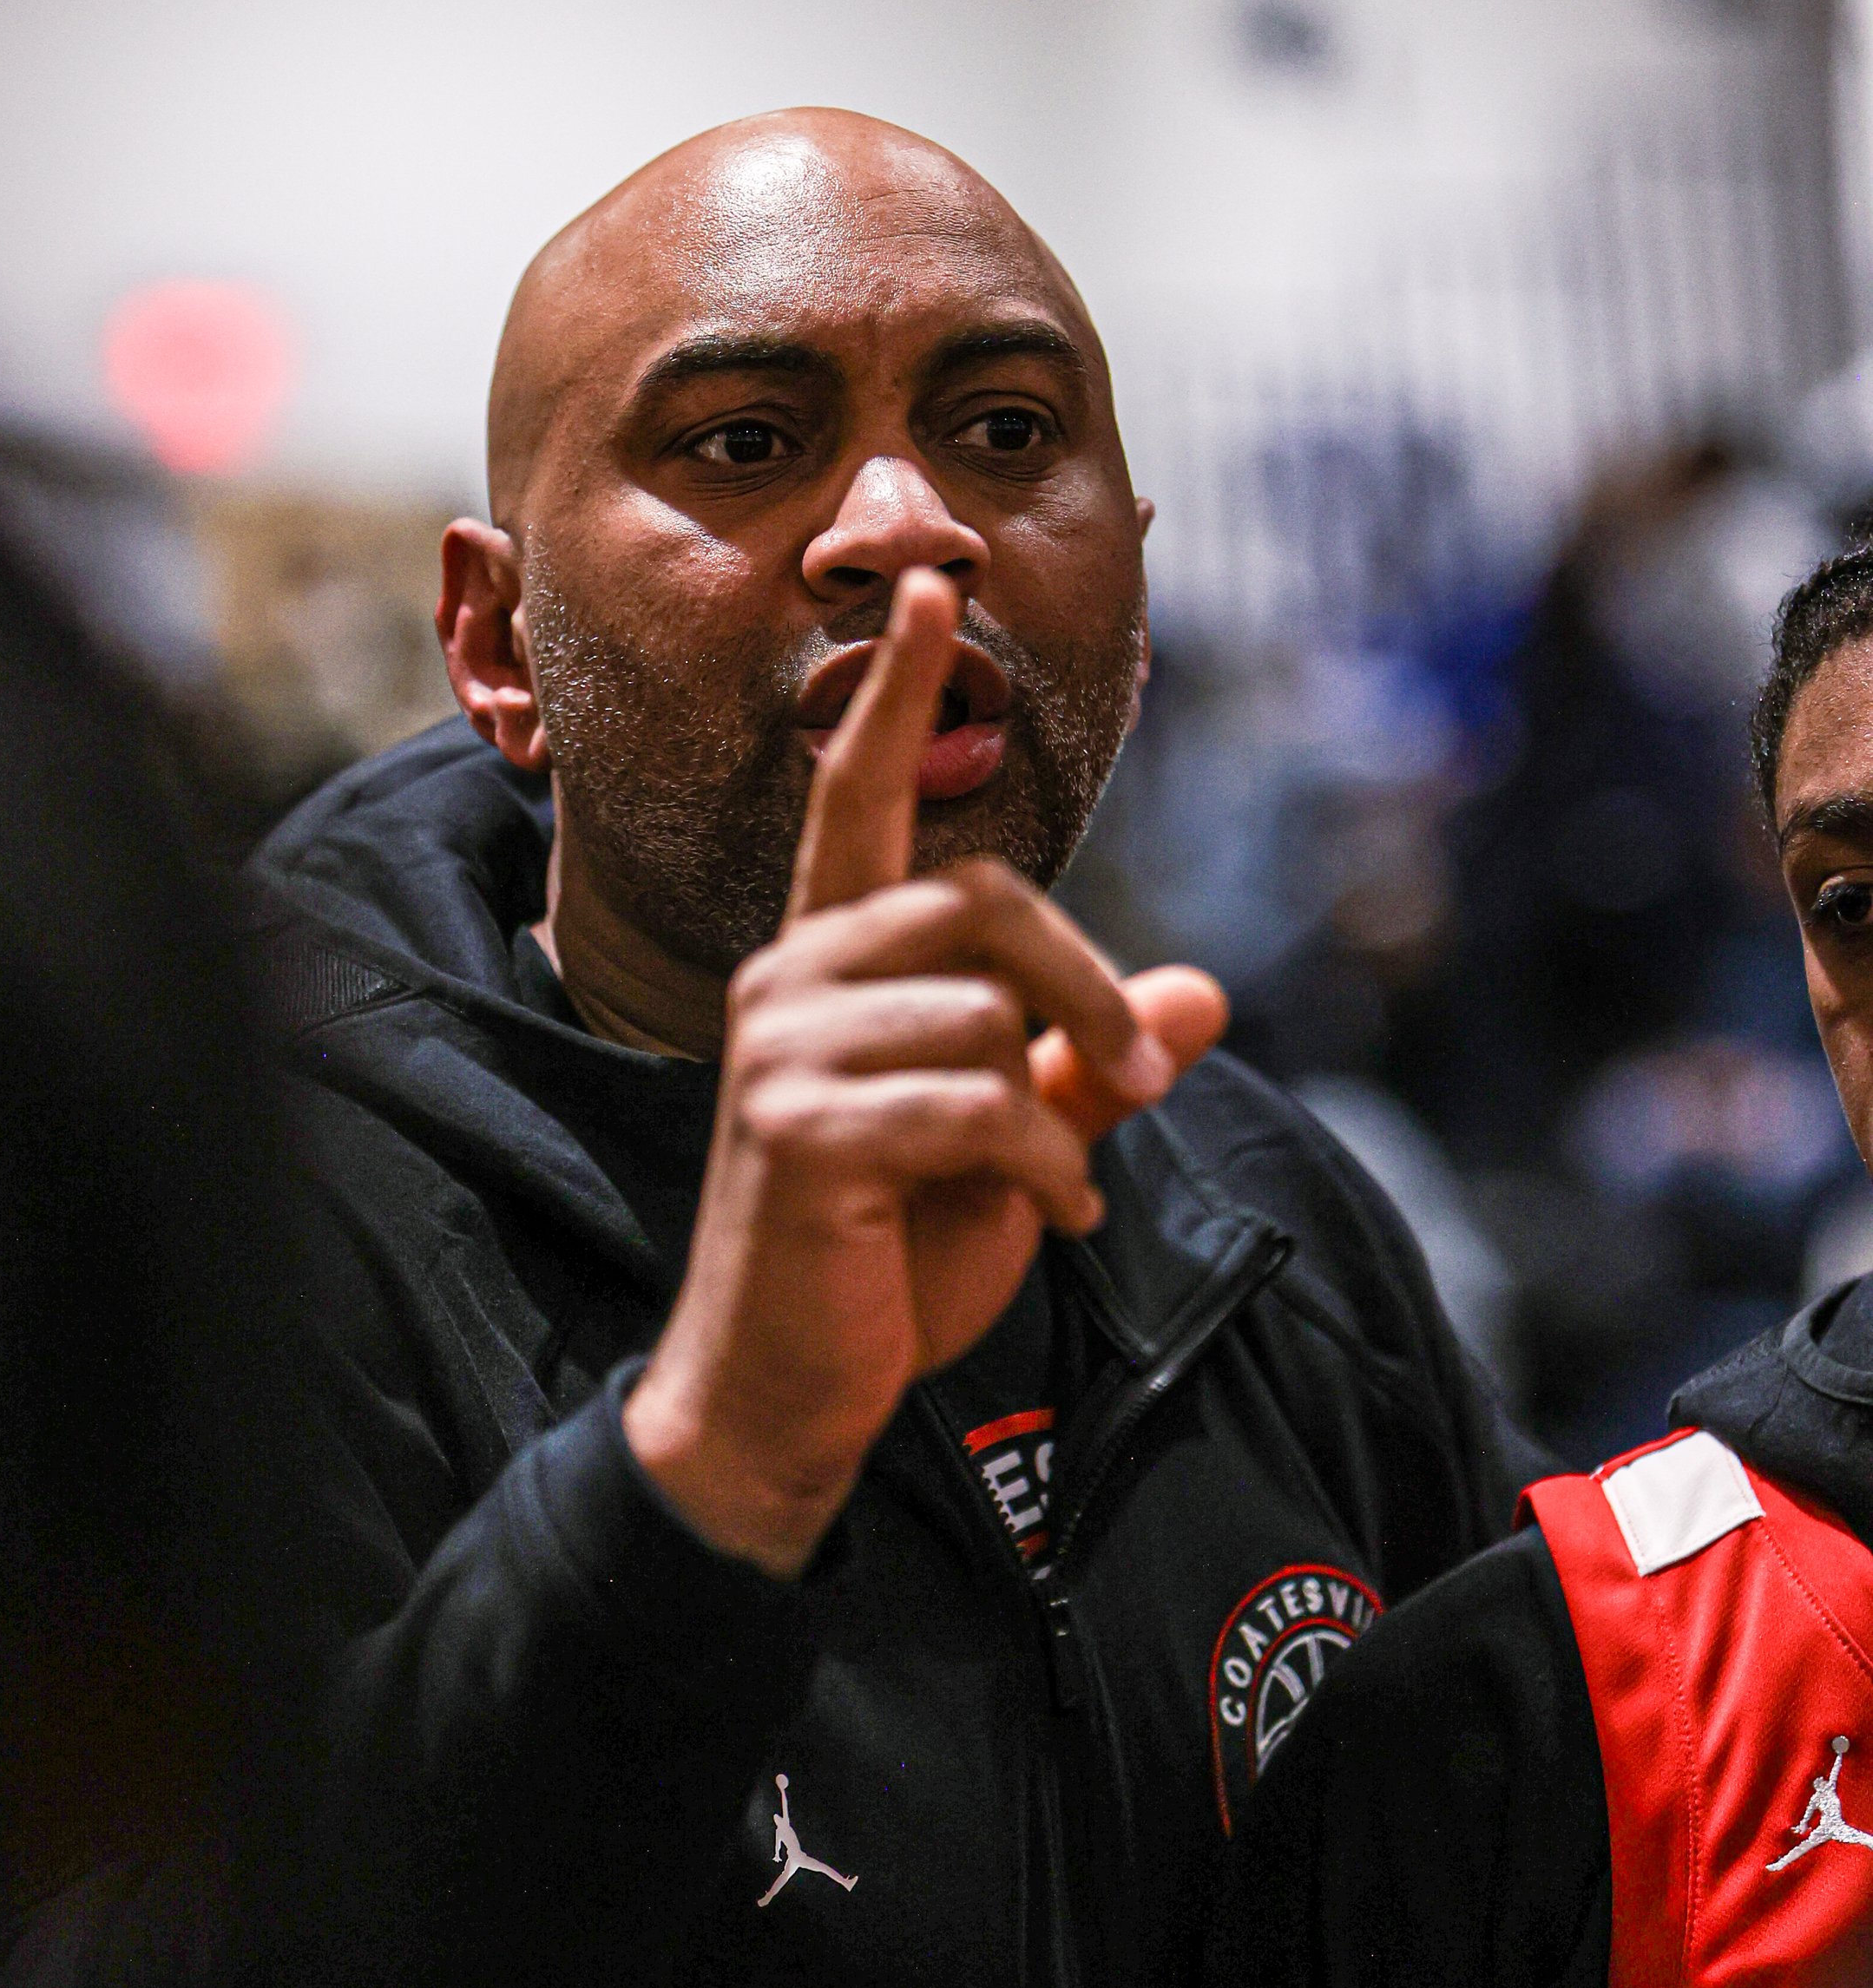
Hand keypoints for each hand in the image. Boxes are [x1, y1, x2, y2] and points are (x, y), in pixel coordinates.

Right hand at [622, 568, 1227, 1575]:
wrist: (793, 1397)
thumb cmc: (891, 1263)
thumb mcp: (1014, 1145)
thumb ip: (1088, 1064)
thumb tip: (1205, 998)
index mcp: (829, 962)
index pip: (855, 797)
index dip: (897, 694)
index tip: (929, 590)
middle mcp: (790, 978)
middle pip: (980, 900)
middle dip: (1084, 989)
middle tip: (1139, 1082)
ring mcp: (781, 1049)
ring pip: (987, 1011)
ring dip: (1065, 1109)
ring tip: (1066, 1183)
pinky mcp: (796, 1128)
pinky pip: (976, 1102)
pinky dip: (1045, 1165)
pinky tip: (1055, 1213)